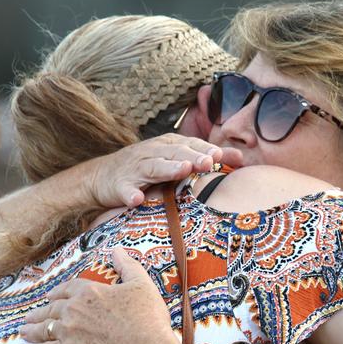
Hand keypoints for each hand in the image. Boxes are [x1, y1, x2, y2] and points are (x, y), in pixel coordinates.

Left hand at [24, 248, 177, 343]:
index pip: (67, 288)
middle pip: (51, 309)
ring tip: (23, 331)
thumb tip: (117, 249)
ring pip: (44, 328)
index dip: (57, 292)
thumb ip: (127, 265)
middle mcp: (73, 309)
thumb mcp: (141, 284)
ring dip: (32, 330)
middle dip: (39, 312)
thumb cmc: (145, 317)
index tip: (50, 296)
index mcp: (89, 291)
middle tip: (29, 316)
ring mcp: (67, 331)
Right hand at [88, 134, 243, 208]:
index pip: (191, 144)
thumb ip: (204, 159)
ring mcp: (135, 168)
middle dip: (193, 155)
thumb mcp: (174, 161)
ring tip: (182, 170)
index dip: (206, 148)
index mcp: (167, 146)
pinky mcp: (119, 185)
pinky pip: (125, 189)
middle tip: (210, 161)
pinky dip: (131, 193)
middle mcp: (152, 152)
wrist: (101, 177)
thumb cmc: (145, 169)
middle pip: (175, 152)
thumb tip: (240, 159)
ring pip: (153, 166)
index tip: (223, 156)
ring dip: (168, 168)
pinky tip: (137, 199)